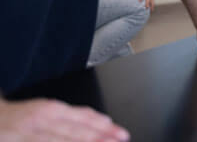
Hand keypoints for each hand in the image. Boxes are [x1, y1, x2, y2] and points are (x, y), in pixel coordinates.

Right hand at [0, 97, 128, 141]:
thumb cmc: (23, 116)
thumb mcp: (49, 110)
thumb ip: (74, 116)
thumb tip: (103, 121)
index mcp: (53, 110)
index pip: (84, 119)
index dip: (104, 127)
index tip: (121, 133)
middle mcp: (43, 121)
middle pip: (76, 133)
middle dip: (99, 138)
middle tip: (119, 141)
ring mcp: (31, 135)